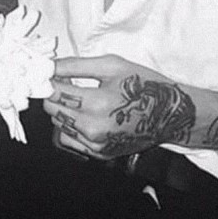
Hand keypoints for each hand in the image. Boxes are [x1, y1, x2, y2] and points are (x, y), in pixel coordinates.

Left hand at [43, 54, 196, 160]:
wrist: (170, 114)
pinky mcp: (99, 153)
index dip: (47, 79)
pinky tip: (89, 115)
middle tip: (68, 82)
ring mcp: (96, 144)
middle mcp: (94, 128)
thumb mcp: (112, 65)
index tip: (47, 72)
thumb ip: (75, 65)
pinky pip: (70, 139)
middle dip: (54, 94)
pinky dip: (73, 126)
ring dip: (63, 110)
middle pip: (52, 110)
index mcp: (98, 103)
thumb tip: (48, 65)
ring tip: (82, 98)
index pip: (54, 92)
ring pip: (59, 125)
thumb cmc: (145, 85)